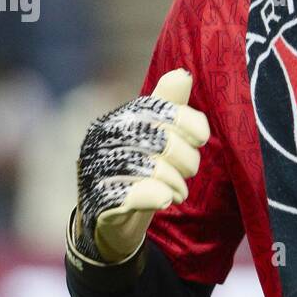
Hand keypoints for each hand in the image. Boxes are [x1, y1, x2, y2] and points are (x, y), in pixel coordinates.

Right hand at [74, 68, 209, 262]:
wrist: (109, 222)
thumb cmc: (139, 173)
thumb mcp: (155, 139)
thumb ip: (168, 107)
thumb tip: (183, 74)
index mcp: (115, 120)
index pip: (157, 109)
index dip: (187, 122)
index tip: (201, 139)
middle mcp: (100, 140)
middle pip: (158, 139)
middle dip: (185, 158)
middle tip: (190, 173)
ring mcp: (95, 171)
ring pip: (150, 169)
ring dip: (175, 183)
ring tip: (180, 192)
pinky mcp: (97, 203)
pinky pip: (132, 195)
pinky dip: (155, 196)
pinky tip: (166, 200)